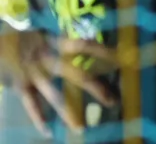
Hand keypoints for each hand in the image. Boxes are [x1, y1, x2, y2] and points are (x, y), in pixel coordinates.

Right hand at [0, 30, 117, 135]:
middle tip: (112, 101)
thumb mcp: (43, 35)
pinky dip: (38, 119)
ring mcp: (34, 74)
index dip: (102, 51)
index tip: (123, 58)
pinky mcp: (20, 86)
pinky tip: (47, 132)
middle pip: (77, 74)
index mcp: (55, 43)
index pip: (83, 45)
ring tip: (81, 128)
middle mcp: (47, 59)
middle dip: (95, 88)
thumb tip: (89, 45)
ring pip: (55, 96)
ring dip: (68, 113)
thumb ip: (62, 44)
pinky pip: (31, 105)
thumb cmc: (22, 39)